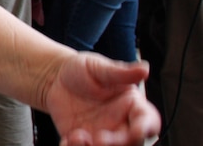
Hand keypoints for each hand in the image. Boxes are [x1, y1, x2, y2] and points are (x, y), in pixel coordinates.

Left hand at [45, 53, 159, 145]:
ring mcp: (102, 135)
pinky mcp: (82, 140)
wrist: (56, 77)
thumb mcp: (100, 67)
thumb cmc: (83, 70)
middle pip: (131, 143)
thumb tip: (144, 68)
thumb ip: (122, 72)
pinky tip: (68, 138)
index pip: (148, 121)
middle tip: (101, 138)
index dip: (145, 128)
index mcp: (131, 106)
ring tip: (80, 137)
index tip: (137, 130)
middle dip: (119, 144)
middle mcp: (120, 125)